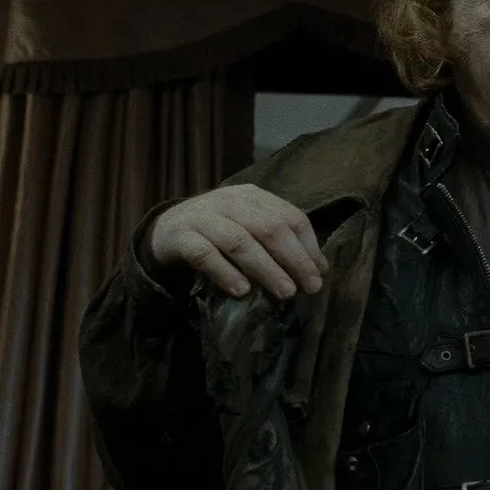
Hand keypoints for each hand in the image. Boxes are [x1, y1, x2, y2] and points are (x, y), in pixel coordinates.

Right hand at [146, 184, 329, 299]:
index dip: (308, 247)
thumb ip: (283, 242)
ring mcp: (204, 217)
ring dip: (266, 269)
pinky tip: (242, 291)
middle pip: (269, 228)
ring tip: (284, 293)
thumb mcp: (251, 228)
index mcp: (253, 196)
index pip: (290, 217)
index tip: (319, 275)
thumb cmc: (220, 231)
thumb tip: (321, 269)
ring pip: (240, 241)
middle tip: (307, 288)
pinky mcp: (181, 237)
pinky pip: (205, 255)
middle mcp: (230, 201)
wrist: (168, 229)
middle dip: (293, 259)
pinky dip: (226, 273)